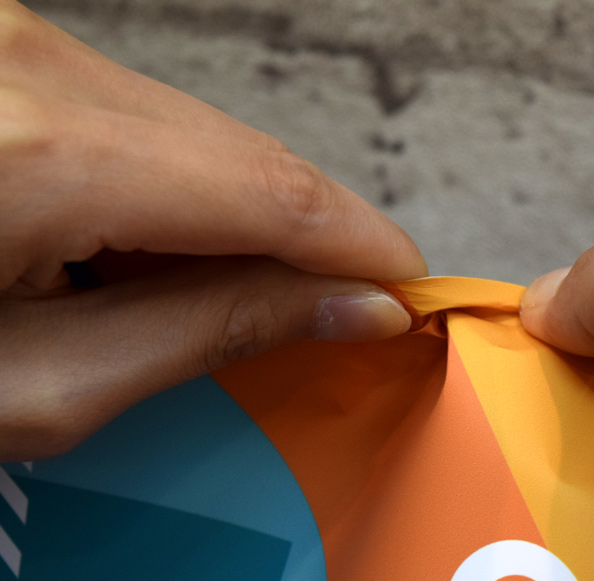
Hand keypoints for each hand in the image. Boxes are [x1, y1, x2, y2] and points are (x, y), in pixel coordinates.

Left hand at [0, 1, 426, 459]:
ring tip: (227, 294)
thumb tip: (346, 307)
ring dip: (240, 217)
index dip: (361, 243)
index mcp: (36, 155)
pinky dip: (179, 188)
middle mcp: (32, 62)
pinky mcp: (6, 45)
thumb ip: (208, 334)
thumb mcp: (37, 386)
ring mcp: (15, 38)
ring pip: (195, 131)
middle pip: (242, 152)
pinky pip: (140, 117)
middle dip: (309, 237)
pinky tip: (155, 248)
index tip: (410, 288)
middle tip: (341, 308)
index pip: (270, 191)